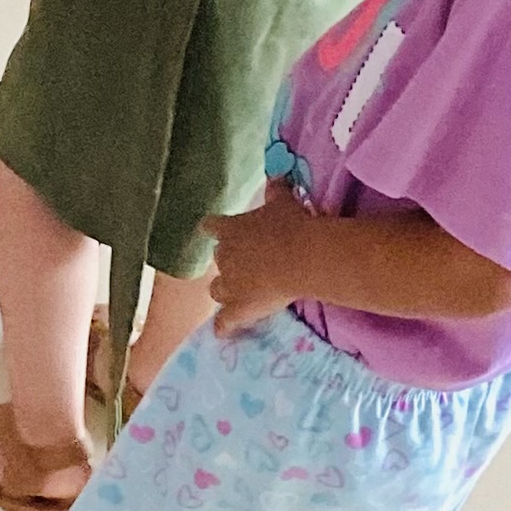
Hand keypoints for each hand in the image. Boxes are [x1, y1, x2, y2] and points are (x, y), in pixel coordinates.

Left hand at [209, 190, 317, 337]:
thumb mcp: (284, 203)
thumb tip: (276, 177)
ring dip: (225, 289)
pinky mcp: (237, 308)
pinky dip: (223, 327)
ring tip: (238, 293)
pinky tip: (223, 332)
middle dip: (229, 261)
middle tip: (248, 262)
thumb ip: (276, 191)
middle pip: (218, 258)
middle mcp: (224, 256)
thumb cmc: (291, 225)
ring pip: (216, 289)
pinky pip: (224, 321)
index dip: (214, 228)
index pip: (211, 226)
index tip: (214, 229)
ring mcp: (229, 284)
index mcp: (230, 229)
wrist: (300, 256)